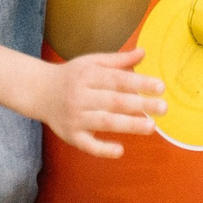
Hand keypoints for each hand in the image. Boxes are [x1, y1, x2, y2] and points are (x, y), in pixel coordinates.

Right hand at [38, 49, 165, 156]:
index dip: (139, 83)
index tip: (160, 87)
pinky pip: (87, 145)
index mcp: (88, 75)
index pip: (118, 79)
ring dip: (128, 125)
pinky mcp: (70, 135)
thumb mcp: (91, 62)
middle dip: (140, 104)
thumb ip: (118, 60)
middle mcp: (81, 95)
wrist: (38, 92)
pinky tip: (120, 150)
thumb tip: (143, 52)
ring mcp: (75, 117)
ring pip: (104, 122)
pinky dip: (103, 149)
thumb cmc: (71, 76)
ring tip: (151, 126)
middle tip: (164, 108)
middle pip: (114, 101)